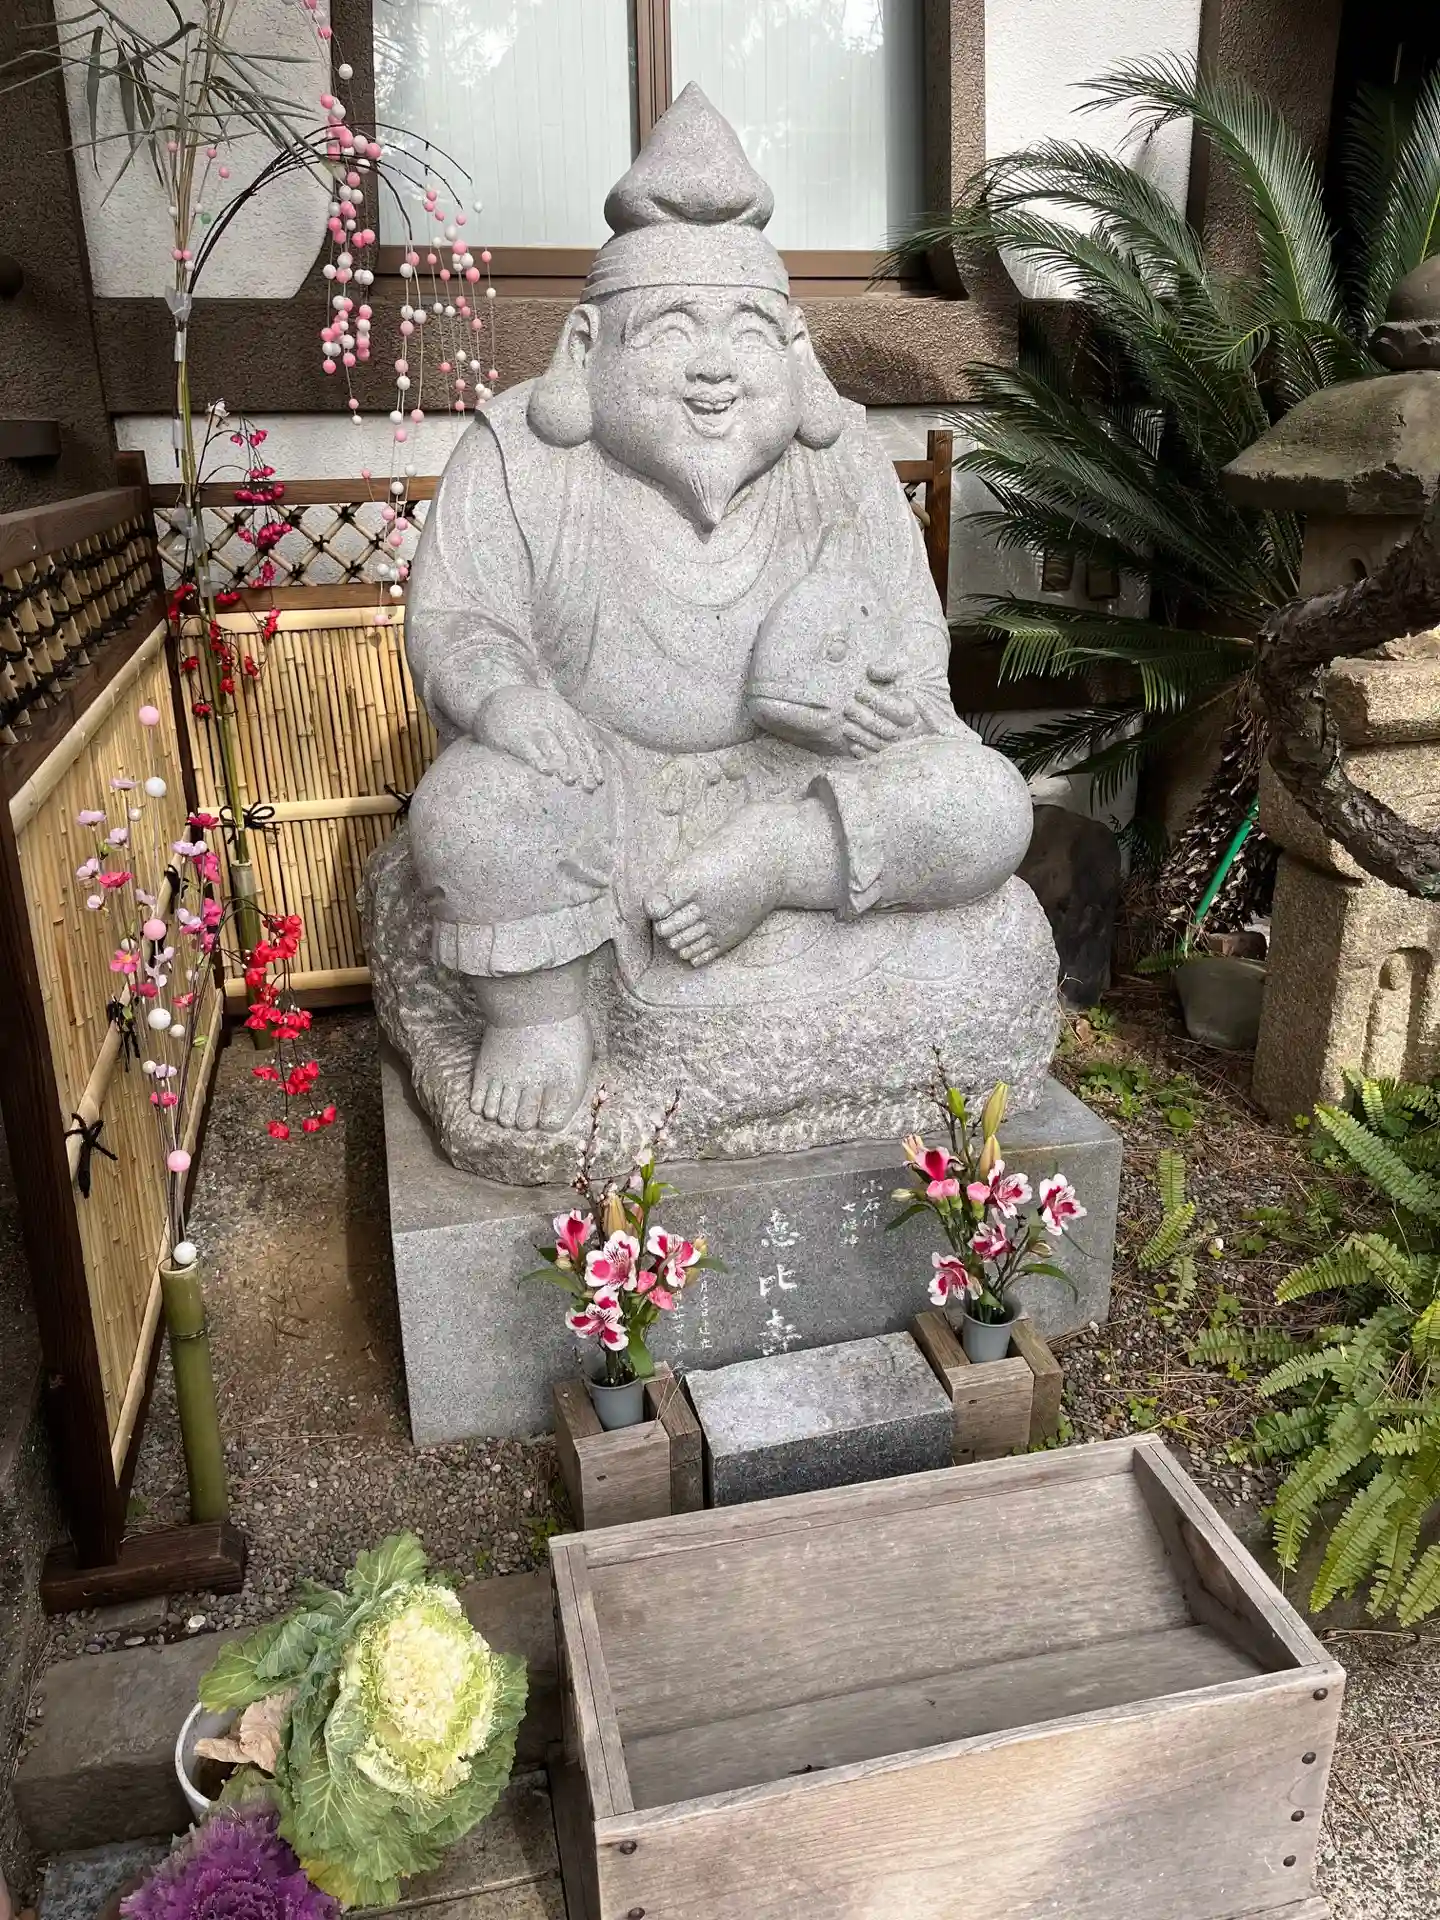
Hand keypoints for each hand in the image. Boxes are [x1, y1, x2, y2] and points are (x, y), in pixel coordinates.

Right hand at [477, 686, 603, 789]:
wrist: (495, 695)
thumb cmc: (532, 710)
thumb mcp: (558, 711)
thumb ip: (578, 728)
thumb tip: (600, 749)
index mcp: (566, 714)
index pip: (584, 739)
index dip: (593, 760)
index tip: (600, 779)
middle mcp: (552, 717)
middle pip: (572, 744)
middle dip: (583, 766)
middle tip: (590, 787)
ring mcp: (533, 724)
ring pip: (552, 745)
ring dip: (563, 763)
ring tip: (571, 781)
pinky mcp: (514, 733)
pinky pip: (527, 747)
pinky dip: (537, 758)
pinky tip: (546, 771)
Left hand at [841, 666, 918, 757]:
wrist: (915, 694)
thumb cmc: (907, 680)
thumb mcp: (903, 669)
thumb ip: (890, 668)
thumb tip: (872, 670)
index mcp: (916, 711)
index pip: (899, 711)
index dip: (877, 701)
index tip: (860, 690)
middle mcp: (912, 731)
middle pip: (888, 730)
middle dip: (866, 719)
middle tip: (848, 707)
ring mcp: (902, 745)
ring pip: (882, 745)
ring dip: (862, 736)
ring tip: (846, 724)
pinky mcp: (892, 755)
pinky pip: (879, 758)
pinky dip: (865, 753)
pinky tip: (852, 744)